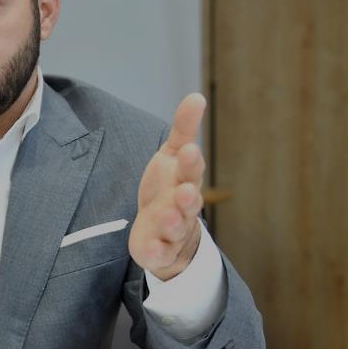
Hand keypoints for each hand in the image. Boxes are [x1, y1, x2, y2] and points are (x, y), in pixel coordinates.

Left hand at [129, 94, 206, 280]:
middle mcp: (182, 206)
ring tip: (166, 215)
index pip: (191, 170)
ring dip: (172, 221)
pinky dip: (156, 252)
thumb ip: (183, 129)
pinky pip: (158, 252)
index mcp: (186, 181)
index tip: (188, 151)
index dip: (190, 162)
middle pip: (188, 201)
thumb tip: (197, 96)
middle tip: (186, 189)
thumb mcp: (171, 155)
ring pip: (176, 227)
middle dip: (188, 196)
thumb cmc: (168, 186)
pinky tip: (150, 249)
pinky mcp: (158, 249)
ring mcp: (172, 230)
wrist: (162, 230)